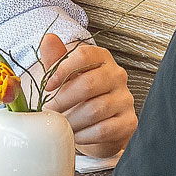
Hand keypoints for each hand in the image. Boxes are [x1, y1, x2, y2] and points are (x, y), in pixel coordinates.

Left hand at [36, 30, 136, 157]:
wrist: (101, 125)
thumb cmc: (82, 97)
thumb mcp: (67, 76)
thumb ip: (56, 60)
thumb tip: (47, 40)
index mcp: (102, 59)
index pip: (84, 55)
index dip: (62, 70)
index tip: (47, 86)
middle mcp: (117, 76)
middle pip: (88, 84)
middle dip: (64, 100)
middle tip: (50, 110)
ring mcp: (125, 99)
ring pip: (95, 110)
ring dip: (72, 120)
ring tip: (61, 124)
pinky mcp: (128, 122)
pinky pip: (103, 130)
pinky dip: (84, 135)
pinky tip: (74, 135)